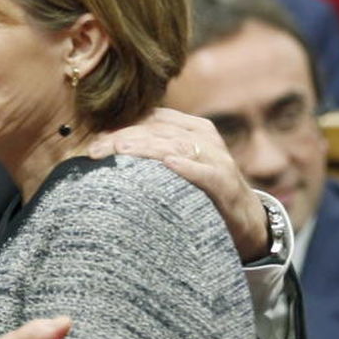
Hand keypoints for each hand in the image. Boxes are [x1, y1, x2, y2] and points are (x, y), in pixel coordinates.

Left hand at [88, 107, 267, 260]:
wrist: (245, 219)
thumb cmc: (202, 191)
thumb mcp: (179, 165)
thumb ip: (154, 153)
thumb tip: (109, 149)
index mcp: (191, 128)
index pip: (151, 120)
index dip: (121, 127)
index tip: (93, 141)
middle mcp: (204, 138)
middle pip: (158, 131)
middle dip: (124, 138)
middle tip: (95, 150)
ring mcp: (216, 159)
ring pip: (177, 146)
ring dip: (147, 147)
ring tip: (121, 149)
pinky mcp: (226, 183)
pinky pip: (205, 173)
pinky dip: (188, 167)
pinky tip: (169, 163)